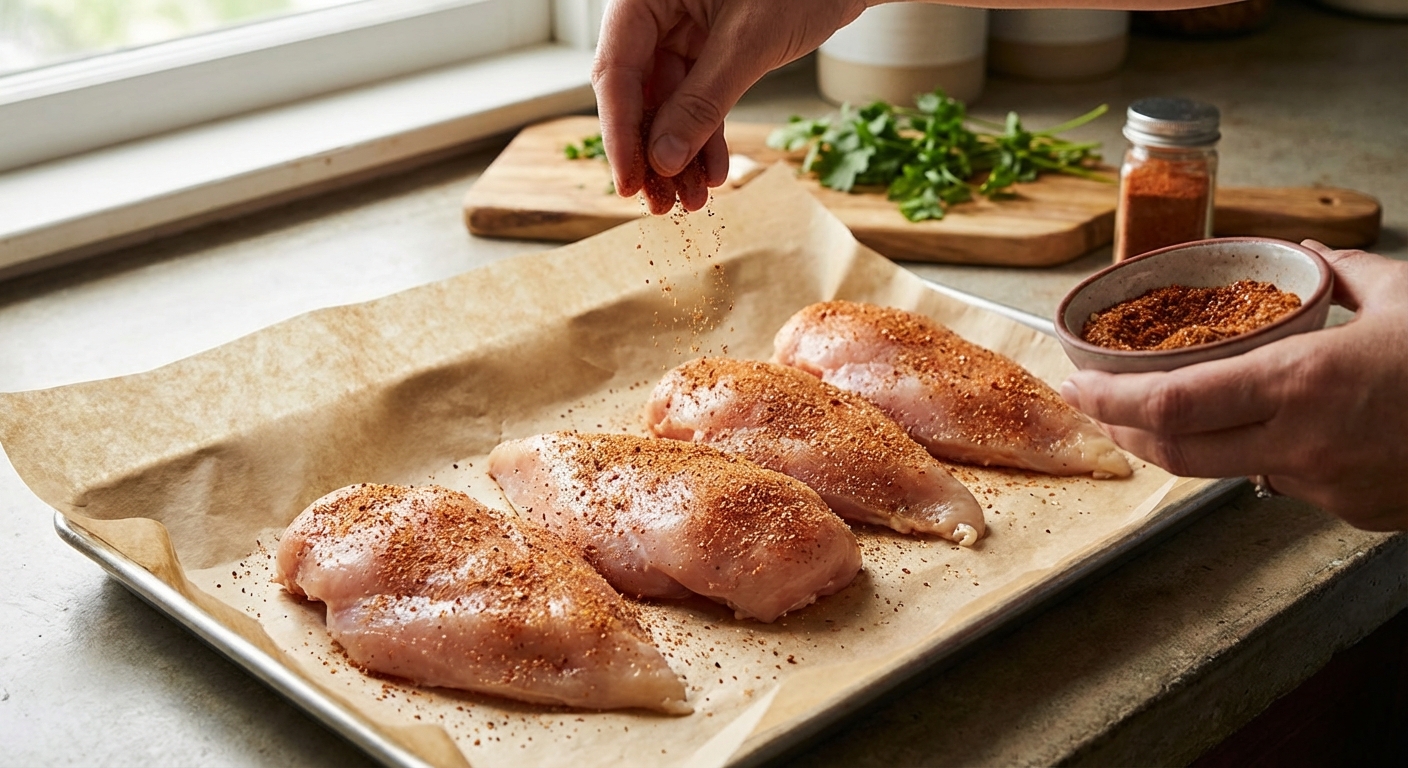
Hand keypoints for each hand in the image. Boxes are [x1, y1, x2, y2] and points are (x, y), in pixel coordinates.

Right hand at [591, 0, 868, 213]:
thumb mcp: (748, 43)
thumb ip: (702, 101)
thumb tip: (663, 160)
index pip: (616, 70)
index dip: (620, 133)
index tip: (628, 183)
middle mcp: (657, 10)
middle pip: (637, 93)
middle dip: (652, 153)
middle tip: (657, 204)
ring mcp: (683, 29)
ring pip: (668, 104)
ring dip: (679, 154)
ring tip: (690, 201)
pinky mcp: (710, 46)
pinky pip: (697, 99)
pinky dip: (705, 137)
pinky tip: (711, 173)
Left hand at [1060, 241, 1407, 530]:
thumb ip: (1344, 274)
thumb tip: (1305, 255)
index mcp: (1302, 385)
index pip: (1167, 407)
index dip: (1107, 402)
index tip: (1074, 384)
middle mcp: (1304, 445)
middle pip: (1176, 454)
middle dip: (1125, 431)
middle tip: (1097, 404)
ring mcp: (1331, 489)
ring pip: (1230, 471)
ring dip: (1193, 445)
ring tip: (1170, 410)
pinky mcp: (1359, 515)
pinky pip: (1290, 484)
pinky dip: (1268, 457)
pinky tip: (1276, 429)